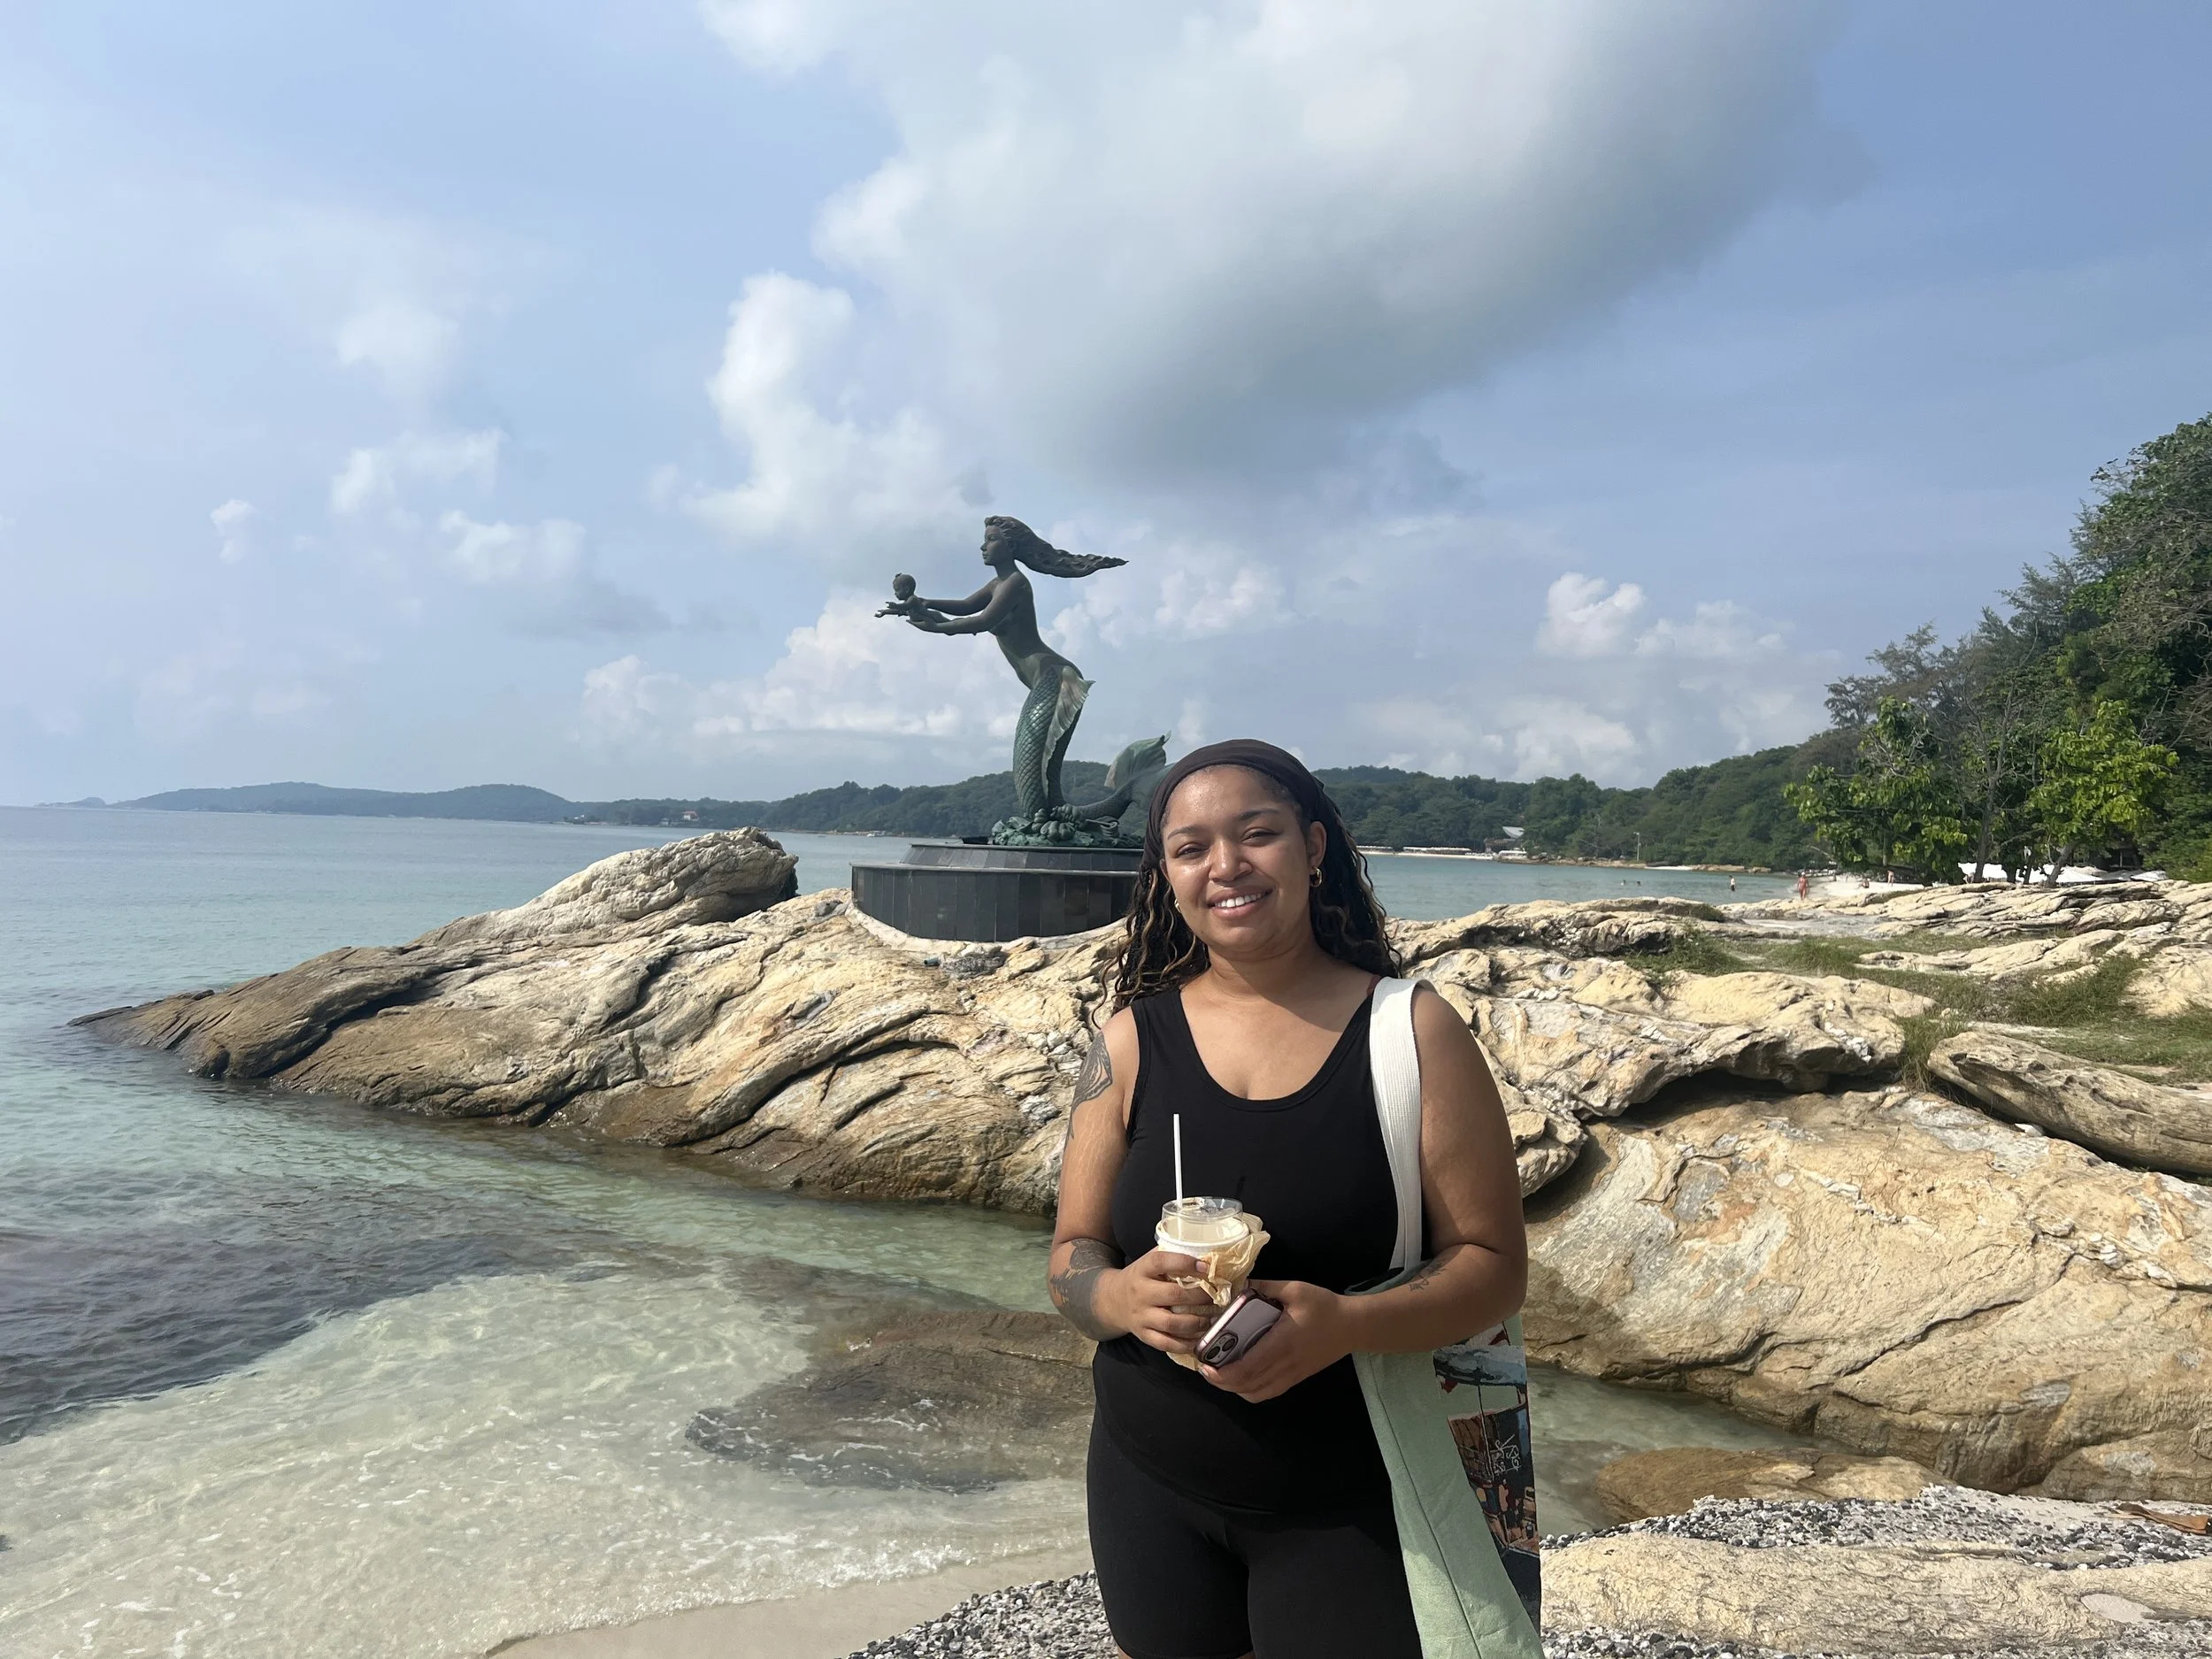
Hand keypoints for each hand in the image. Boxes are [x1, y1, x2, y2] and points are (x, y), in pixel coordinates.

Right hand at [1103, 1249, 1216, 1355]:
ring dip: (1196, 1323)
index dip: (1185, 1263)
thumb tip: (1206, 1254)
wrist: (1112, 1300)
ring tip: (1211, 1319)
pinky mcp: (1144, 1335)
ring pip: (1171, 1323)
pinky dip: (1185, 1344)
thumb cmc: (1140, 1278)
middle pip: (1172, 1295)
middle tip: (1216, 1297)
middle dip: (1200, 1296)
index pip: (1161, 1262)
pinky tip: (1199, 1339)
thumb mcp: (1148, 1261)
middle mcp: (1140, 1293)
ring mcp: (1141, 1316)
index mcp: (1142, 1269)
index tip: (1206, 1267)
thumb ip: (1171, 1256)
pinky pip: (1166, 1343)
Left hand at [1200, 1279, 1349, 1402]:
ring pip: (1256, 1394)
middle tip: (1205, 1367)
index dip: (1222, 1373)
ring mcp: (1292, 1375)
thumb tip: (1236, 1285)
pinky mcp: (1296, 1378)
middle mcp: (1285, 1365)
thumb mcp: (1294, 1289)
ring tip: (1219, 1372)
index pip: (1247, 1368)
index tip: (1204, 1365)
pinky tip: (1241, 1377)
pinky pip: (1268, 1393)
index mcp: (1281, 1343)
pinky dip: (1250, 1390)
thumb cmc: (1324, 1306)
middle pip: (1247, 1386)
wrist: (1353, 1326)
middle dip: (1221, 1382)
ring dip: (1234, 1388)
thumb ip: (1264, 1287)